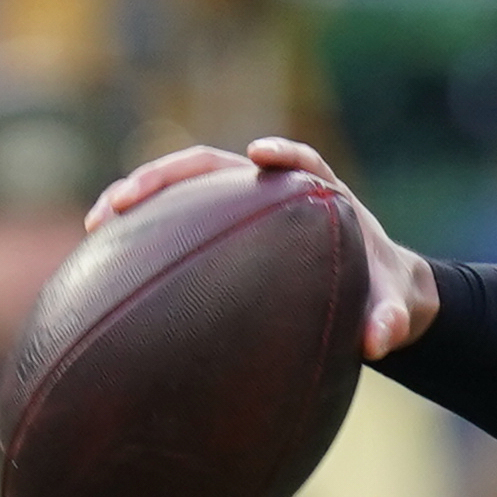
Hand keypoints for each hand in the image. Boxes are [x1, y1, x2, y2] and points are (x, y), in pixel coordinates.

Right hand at [88, 138, 436, 359]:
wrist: (375, 299)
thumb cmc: (385, 298)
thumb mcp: (397, 311)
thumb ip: (392, 321)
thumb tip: (378, 342)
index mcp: (324, 200)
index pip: (306, 162)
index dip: (286, 154)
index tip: (261, 154)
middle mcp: (277, 194)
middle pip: (220, 167)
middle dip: (173, 173)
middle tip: (131, 197)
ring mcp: (245, 208)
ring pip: (187, 188)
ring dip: (141, 195)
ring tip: (100, 222)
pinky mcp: (222, 229)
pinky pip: (179, 221)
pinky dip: (144, 230)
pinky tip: (104, 256)